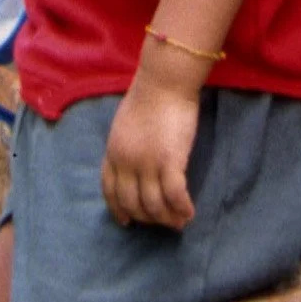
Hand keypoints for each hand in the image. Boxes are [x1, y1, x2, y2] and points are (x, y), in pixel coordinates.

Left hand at [100, 59, 201, 229]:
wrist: (165, 79)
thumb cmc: (149, 94)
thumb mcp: (125, 123)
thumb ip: (125, 146)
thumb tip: (134, 166)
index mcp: (113, 151)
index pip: (110, 191)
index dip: (119, 209)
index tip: (127, 221)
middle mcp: (127, 162)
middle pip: (132, 203)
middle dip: (147, 218)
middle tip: (162, 221)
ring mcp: (147, 163)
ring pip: (154, 205)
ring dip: (167, 219)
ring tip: (179, 221)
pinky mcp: (170, 161)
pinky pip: (175, 196)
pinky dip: (182, 208)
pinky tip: (189, 212)